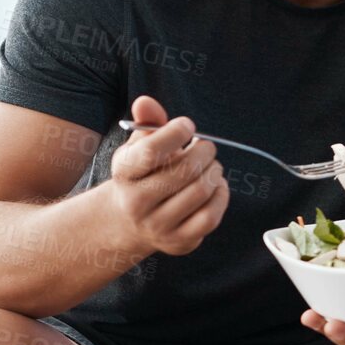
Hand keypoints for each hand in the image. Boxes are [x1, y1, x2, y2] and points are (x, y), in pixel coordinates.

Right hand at [107, 95, 228, 255]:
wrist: (130, 221)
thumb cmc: (141, 175)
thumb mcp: (138, 147)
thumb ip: (146, 123)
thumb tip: (146, 102)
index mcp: (123, 174)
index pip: (152, 151)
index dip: (177, 132)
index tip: (187, 127)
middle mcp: (136, 203)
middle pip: (184, 171)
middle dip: (204, 152)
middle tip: (206, 147)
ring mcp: (157, 226)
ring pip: (200, 191)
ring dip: (214, 171)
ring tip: (210, 165)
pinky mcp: (178, 242)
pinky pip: (210, 216)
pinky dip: (221, 195)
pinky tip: (216, 185)